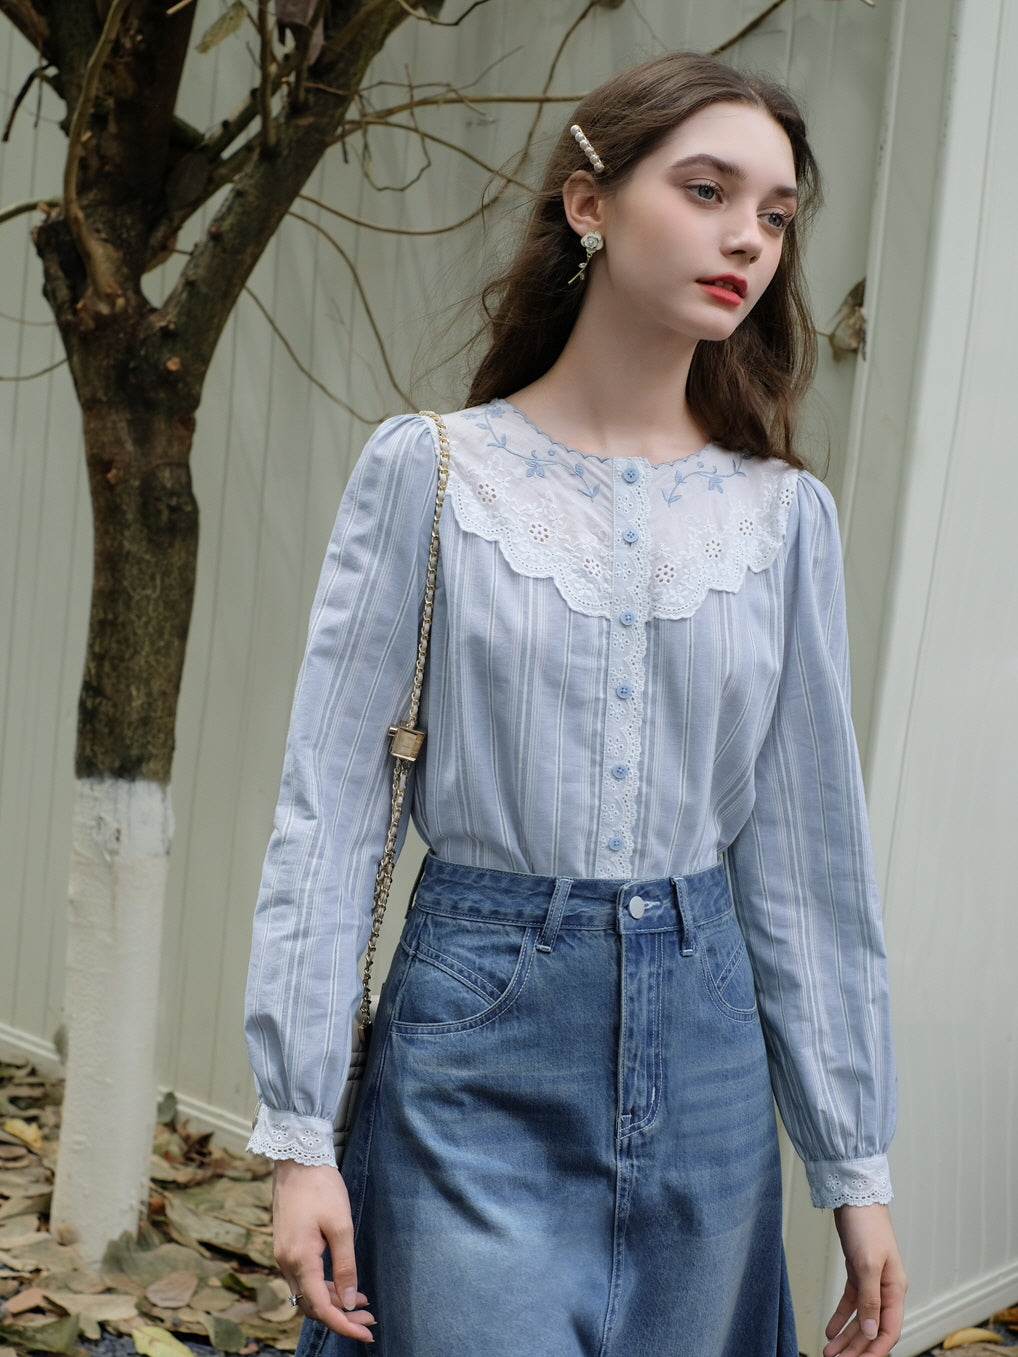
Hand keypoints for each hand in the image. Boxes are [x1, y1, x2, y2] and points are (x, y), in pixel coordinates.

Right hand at [272, 1160, 375, 1342]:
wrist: (297, 1159)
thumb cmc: (321, 1187)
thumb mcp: (340, 1225)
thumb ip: (345, 1265)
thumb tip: (350, 1302)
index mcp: (299, 1260)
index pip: (321, 1307)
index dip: (344, 1325)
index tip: (366, 1333)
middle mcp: (286, 1263)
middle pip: (312, 1305)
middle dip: (341, 1316)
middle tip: (370, 1319)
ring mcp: (283, 1255)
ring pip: (307, 1293)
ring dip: (333, 1302)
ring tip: (362, 1303)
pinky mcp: (286, 1246)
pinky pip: (303, 1279)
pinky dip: (323, 1287)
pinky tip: (343, 1283)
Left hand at [824, 1203, 906, 1356]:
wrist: (855, 1197)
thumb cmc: (867, 1225)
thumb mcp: (868, 1264)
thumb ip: (870, 1299)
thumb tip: (873, 1331)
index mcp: (895, 1289)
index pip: (889, 1329)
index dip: (876, 1350)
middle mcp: (886, 1288)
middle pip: (873, 1328)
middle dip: (857, 1348)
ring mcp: (871, 1281)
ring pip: (861, 1318)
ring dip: (847, 1337)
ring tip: (830, 1352)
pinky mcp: (857, 1273)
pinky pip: (851, 1303)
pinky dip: (841, 1317)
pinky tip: (831, 1330)